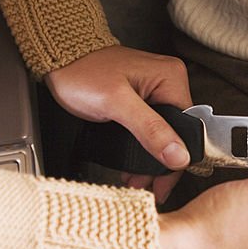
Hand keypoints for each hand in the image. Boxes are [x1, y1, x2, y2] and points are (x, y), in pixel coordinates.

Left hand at [45, 45, 192, 202]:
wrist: (59, 63)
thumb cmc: (82, 73)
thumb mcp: (116, 103)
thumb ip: (150, 129)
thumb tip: (179, 156)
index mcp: (171, 78)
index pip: (188, 128)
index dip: (177, 159)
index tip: (162, 184)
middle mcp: (169, 83)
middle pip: (177, 134)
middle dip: (161, 164)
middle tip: (146, 186)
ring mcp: (156, 92)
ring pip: (164, 136)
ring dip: (150, 160)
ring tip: (135, 180)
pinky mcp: (143, 101)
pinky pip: (151, 130)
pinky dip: (142, 149)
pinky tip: (132, 165)